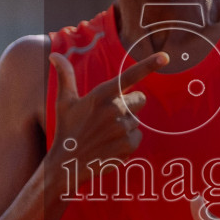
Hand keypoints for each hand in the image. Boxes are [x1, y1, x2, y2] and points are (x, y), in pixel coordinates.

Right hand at [48, 50, 168, 186]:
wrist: (67, 164)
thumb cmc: (66, 130)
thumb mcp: (64, 102)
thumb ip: (65, 76)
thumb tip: (54, 54)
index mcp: (100, 95)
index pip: (129, 76)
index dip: (148, 65)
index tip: (164, 57)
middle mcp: (114, 110)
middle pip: (139, 99)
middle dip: (129, 106)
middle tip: (108, 117)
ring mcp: (122, 128)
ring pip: (136, 120)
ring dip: (125, 125)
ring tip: (105, 134)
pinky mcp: (128, 145)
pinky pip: (137, 136)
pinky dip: (127, 140)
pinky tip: (110, 145)